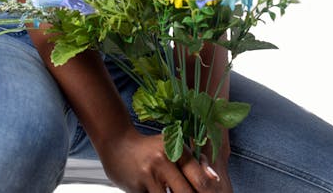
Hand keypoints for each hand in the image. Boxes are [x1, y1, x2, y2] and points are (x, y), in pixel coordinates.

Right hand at [98, 127, 225, 192]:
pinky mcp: (138, 186)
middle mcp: (164, 159)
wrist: (117, 144)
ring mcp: (150, 174)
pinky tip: (157, 191)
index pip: (199, 179)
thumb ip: (194, 162)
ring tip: (172, 190)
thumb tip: (215, 178)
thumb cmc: (149, 148)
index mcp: (177, 148)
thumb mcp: (172, 147)